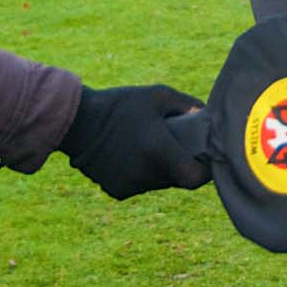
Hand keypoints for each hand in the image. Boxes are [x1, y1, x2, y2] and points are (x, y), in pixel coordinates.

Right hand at [61, 84, 213, 199]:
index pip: (194, 178)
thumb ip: (188, 106)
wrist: (76, 122)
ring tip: (148, 145)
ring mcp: (129, 186)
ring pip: (159, 182)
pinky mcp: (117, 191)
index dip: (205, 171)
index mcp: (157, 151)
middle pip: (177, 179)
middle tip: (177, 144)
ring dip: (161, 168)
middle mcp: (144, 174)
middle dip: (182, 164)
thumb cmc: (120, 105)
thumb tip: (209, 117)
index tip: (205, 157)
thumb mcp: (157, 96)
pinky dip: (142, 173)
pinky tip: (131, 154)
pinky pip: (141, 185)